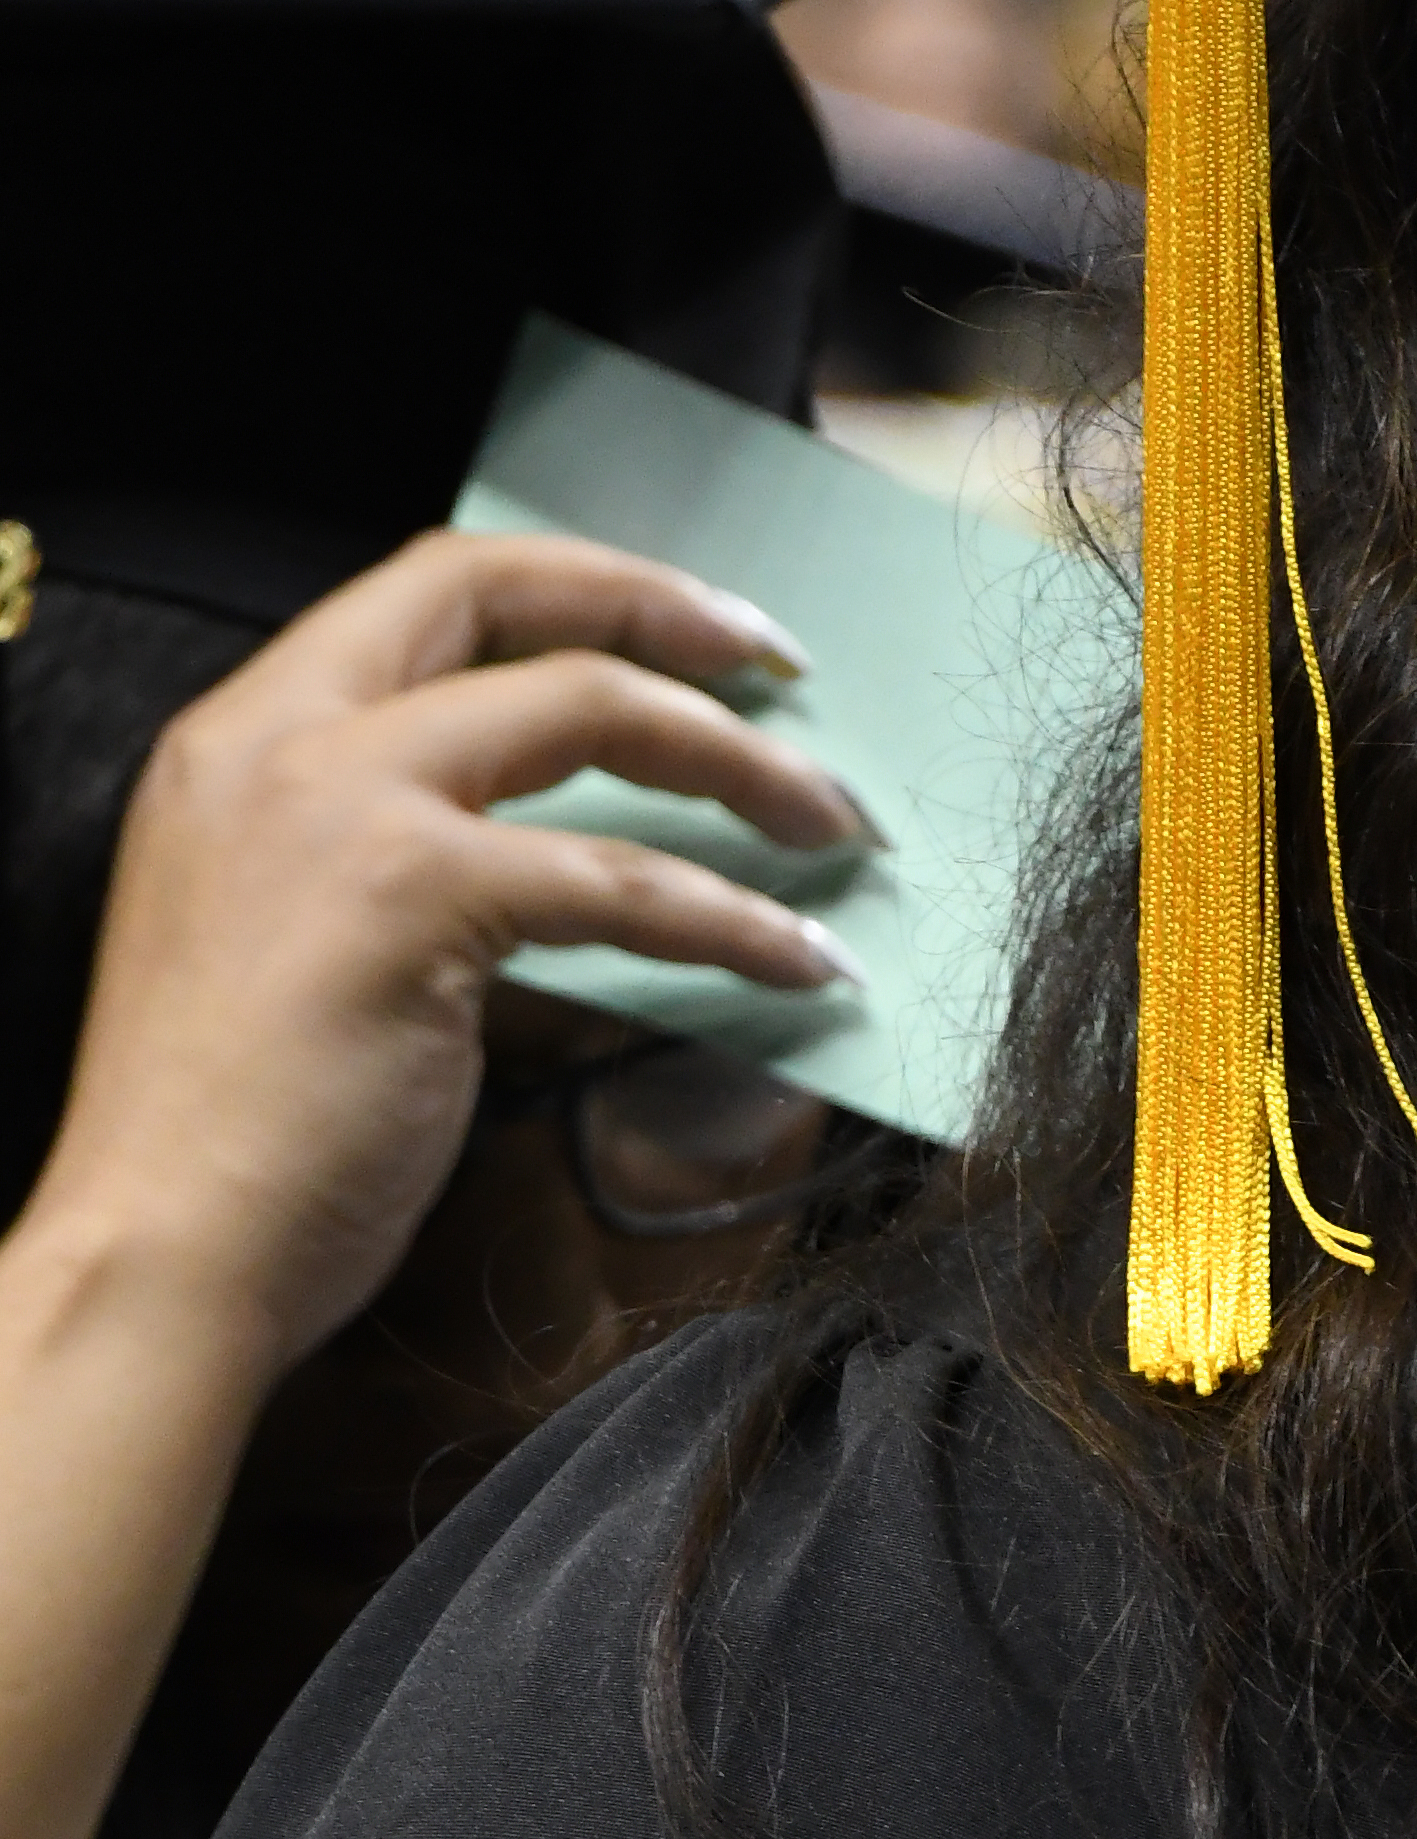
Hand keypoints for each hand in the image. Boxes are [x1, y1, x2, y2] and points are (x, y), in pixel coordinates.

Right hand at [21, 529, 876, 1396]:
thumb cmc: (233, 1135)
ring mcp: (344, 804)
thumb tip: (559, 848)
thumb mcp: (288, 932)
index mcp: (241, 735)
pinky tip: (803, 964)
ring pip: (594, 709)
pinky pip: (625, 881)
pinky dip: (737, 918)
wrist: (160, 1252)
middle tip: (786, 668)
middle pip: (505, 595)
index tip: (691, 629)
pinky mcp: (414, 897)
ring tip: (833, 826)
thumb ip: (386, 852)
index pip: (426, 586)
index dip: (575, 585)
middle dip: (667, 611)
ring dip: (743, 764)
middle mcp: (279, 736)